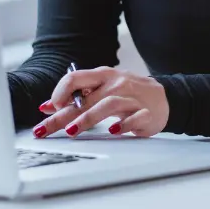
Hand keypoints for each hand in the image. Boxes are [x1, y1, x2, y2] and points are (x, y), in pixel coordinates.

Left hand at [32, 67, 168, 138]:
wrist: (164, 98)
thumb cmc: (128, 94)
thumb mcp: (102, 89)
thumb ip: (77, 96)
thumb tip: (46, 107)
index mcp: (103, 76)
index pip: (75, 78)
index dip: (59, 92)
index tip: (49, 108)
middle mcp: (116, 84)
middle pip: (86, 98)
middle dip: (62, 115)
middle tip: (44, 129)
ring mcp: (132, 98)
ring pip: (108, 105)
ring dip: (88, 118)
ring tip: (72, 131)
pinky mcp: (146, 113)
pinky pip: (134, 118)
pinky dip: (123, 125)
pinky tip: (113, 132)